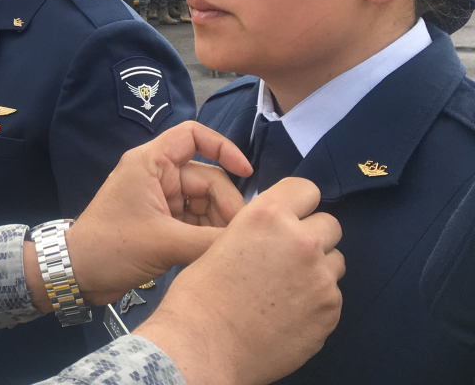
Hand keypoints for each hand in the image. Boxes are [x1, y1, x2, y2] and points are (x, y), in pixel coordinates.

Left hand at [66, 122, 251, 306]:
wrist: (79, 275)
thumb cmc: (112, 248)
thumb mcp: (165, 243)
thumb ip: (211, 240)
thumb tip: (251, 238)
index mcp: (150, 163)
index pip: (193, 136)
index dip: (224, 148)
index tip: (247, 173)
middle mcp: (156, 174)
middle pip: (207, 178)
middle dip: (226, 204)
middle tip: (240, 236)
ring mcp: (160, 198)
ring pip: (204, 202)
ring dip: (219, 223)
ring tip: (230, 248)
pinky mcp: (162, 221)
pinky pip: (195, 220)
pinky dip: (208, 233)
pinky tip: (218, 252)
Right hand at [134, 178, 343, 384]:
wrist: (204, 346)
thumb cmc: (199, 297)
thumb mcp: (221, 243)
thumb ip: (257, 232)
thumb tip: (276, 234)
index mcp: (267, 217)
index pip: (306, 189)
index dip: (297, 203)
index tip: (289, 217)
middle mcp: (301, 241)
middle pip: (329, 224)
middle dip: (312, 236)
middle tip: (287, 257)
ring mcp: (321, 278)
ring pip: (335, 261)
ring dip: (318, 268)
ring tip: (287, 288)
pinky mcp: (330, 312)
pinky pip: (333, 296)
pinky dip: (316, 301)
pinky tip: (288, 313)